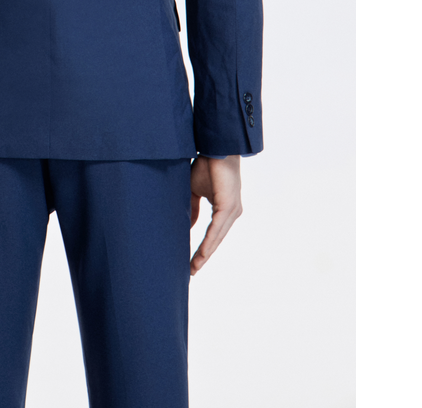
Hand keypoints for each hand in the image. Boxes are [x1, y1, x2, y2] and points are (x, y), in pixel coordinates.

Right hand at [189, 155, 242, 275]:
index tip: (192, 264)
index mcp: (226, 210)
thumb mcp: (195, 191)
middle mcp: (232, 213)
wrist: (215, 149)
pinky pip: (217, 229)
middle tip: (191, 272)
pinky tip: (202, 253)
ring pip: (218, 238)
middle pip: (216, 241)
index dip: (203, 249)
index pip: (214, 235)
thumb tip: (189, 227)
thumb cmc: (207, 166)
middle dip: (204, 257)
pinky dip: (209, 242)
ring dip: (205, 254)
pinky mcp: (229, 206)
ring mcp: (232, 211)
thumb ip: (193, 209)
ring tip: (194, 267)